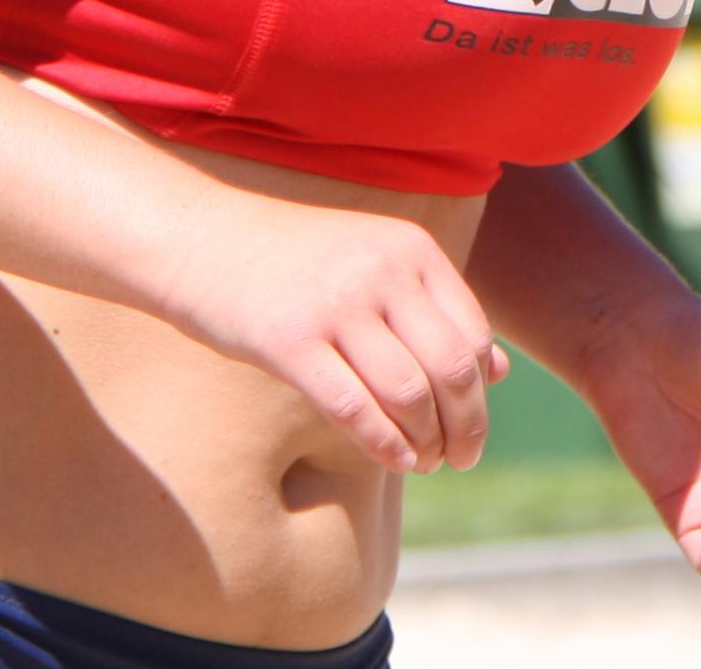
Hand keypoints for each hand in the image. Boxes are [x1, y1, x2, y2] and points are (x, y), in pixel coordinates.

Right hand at [161, 200, 511, 476]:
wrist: (199, 238)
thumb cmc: (292, 262)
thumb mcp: (372, 266)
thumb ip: (433, 312)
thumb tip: (502, 373)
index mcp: (409, 249)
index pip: (473, 335)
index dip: (481, 393)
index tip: (471, 426)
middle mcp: (381, 270)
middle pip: (452, 369)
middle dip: (466, 426)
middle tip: (461, 459)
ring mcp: (335, 304)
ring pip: (410, 395)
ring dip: (427, 442)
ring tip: (425, 462)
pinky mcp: (290, 340)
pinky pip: (355, 409)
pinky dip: (385, 445)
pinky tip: (395, 461)